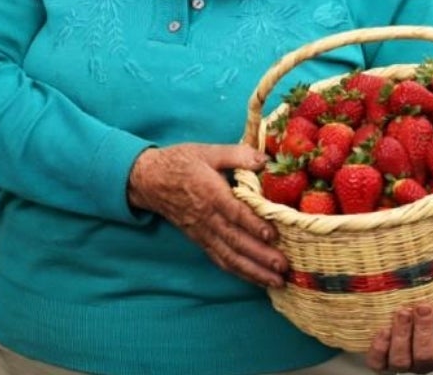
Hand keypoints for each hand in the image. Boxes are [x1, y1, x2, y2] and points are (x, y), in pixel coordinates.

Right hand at [127, 143, 285, 287]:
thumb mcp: (208, 151)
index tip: (272, 235)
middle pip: (235, 241)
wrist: (149, 180)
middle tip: (283, 267)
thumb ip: (237, 155)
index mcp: (211, 193)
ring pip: (229, 256)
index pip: (234, 213)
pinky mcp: (200, 240)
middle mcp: (207, 218)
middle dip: (260, 256)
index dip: (253, 225)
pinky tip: (256, 279)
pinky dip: (239, 272)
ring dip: (253, 271)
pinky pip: (220, 259)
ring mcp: (203, 232)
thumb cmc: (181, 163)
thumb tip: (265, 160)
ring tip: (276, 281)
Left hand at [365, 304, 432, 373]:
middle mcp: (429, 360)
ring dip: (403, 335)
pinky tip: (383, 329)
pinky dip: (380, 347)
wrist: (407, 315)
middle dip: (426, 330)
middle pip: (428, 355)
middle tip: (424, 307)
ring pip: (403, 360)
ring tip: (403, 312)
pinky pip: (379, 362)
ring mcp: (406, 363)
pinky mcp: (383, 362)